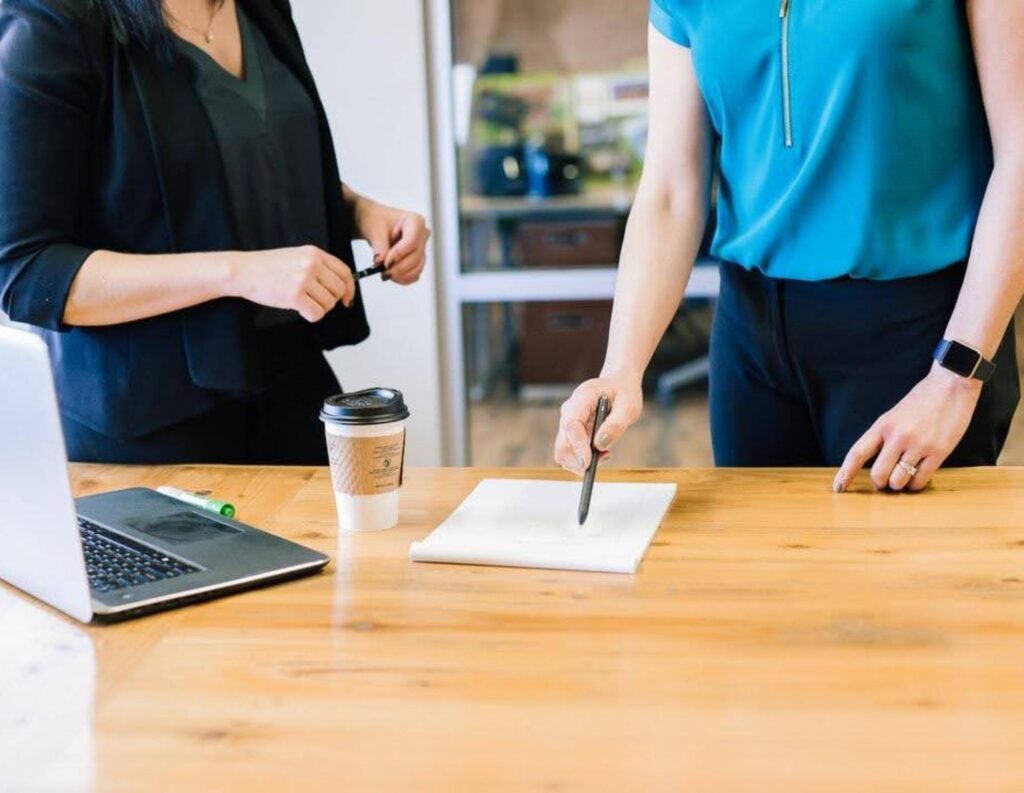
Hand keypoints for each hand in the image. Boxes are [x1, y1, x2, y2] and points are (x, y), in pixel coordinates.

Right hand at [228, 245, 354, 322]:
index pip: (345, 272)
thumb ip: (318, 267)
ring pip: (328, 304)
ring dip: (318, 308)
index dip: (349, 288)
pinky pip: (316, 314)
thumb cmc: (267, 266)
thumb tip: (340, 286)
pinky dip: (310, 316)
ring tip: (302, 302)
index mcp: (314, 253)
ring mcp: (303, 279)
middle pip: (339, 290)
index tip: (346, 298)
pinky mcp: (295, 296)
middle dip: (330, 300)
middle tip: (316, 301)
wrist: (243, 271)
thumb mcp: (297, 256)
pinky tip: (299, 309)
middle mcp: (311, 264)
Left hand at [353, 197, 430, 285]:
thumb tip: (380, 262)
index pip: (411, 242)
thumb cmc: (377, 221)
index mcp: (415, 221)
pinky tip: (391, 275)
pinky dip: (403, 278)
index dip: (398, 255)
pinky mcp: (418, 260)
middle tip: (382, 272)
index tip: (385, 263)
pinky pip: (415, 274)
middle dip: (398, 267)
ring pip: (417, 268)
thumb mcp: (374, 230)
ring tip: (384, 273)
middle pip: (415, 257)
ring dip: (400, 275)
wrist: (375, 225)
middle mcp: (422, 235)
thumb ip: (379, 246)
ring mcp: (422, 249)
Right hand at [554, 374, 643, 475]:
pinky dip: (582, 459)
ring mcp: (567, 422)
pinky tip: (601, 451)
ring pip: (563, 452)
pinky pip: (570, 452)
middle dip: (577, 461)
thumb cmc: (624, 393)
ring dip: (581, 461)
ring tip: (605, 454)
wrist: (617, 384)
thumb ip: (615, 425)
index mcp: (581, 398)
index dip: (577, 446)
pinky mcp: (571, 432)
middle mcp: (569, 411)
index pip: (571, 425)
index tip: (588, 463)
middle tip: (601, 461)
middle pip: (562, 443)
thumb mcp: (629, 406)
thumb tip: (600, 445)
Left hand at [833, 365, 981, 492]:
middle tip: (885, 483)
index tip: (838, 487)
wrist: (951, 385)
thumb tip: (876, 464)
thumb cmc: (921, 401)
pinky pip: (921, 479)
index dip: (845, 473)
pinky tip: (916, 479)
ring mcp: (918, 445)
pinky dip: (916, 485)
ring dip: (899, 485)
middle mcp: (897, 436)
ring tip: (903, 480)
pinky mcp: (939, 452)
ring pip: (899, 480)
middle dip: (880, 483)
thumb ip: (883, 437)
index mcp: (882, 425)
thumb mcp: (893, 415)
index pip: (857, 453)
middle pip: (878, 474)